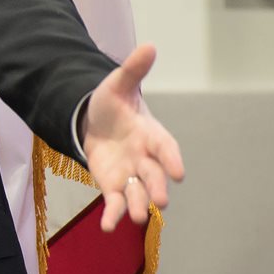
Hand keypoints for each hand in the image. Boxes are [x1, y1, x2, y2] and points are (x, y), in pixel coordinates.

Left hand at [80, 43, 184, 231]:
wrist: (95, 122)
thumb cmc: (113, 105)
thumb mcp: (117, 84)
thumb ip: (133, 70)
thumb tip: (148, 46)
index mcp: (150, 134)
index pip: (165, 147)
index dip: (172, 158)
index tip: (178, 171)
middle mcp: (145, 158)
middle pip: (153, 175)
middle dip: (156, 187)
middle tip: (160, 202)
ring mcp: (130, 174)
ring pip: (137, 193)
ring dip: (137, 205)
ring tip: (136, 218)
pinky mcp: (113, 185)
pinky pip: (114, 202)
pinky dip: (112, 214)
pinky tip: (107, 227)